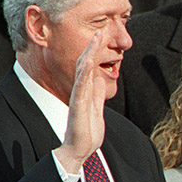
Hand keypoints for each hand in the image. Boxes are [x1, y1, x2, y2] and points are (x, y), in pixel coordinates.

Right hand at [54, 29, 109, 174]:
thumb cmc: (86, 132)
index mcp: (87, 92)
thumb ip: (97, 95)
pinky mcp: (78, 107)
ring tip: (95, 40)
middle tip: (100, 30)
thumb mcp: (96, 108)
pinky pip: (81, 88)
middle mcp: (81, 92)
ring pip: (83, 72)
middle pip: (86, 64)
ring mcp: (79, 98)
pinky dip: (84, 75)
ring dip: (89, 55)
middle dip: (93, 47)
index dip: (97, 52)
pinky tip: (87, 63)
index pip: (91, 67)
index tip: (103, 36)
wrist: (78, 150)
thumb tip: (100, 80)